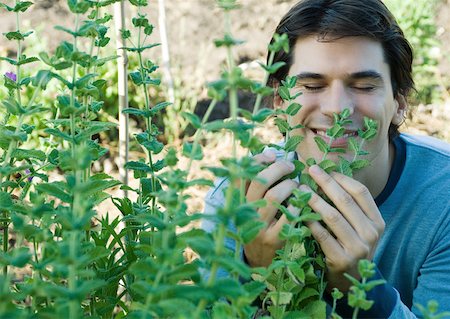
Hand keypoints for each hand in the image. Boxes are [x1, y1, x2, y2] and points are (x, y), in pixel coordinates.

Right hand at [243, 151, 298, 266]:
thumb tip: (272, 154)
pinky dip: (298, 206)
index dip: (257, 160)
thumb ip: (258, 182)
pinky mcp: (273, 239)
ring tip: (297, 185)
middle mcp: (245, 212)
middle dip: (278, 168)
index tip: (272, 155)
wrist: (258, 260)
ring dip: (290, 186)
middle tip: (291, 166)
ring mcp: (258, 226)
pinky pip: (288, 217)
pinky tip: (302, 203)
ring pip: (274, 196)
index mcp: (238, 201)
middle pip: (260, 182)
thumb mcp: (251, 205)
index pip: (241, 174)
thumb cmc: (258, 224)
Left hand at [303, 165, 384, 291]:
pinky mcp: (342, 259)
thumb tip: (325, 175)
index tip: (323, 169)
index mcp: (377, 221)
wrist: (351, 281)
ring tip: (300, 189)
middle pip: (345, 201)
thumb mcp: (358, 227)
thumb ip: (348, 207)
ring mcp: (358, 248)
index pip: (361, 192)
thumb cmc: (349, 246)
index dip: (341, 178)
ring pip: (332, 216)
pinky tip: (299, 211)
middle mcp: (371, 233)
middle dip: (325, 182)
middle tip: (309, 170)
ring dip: (314, 199)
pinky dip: (309, 221)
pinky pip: (322, 235)